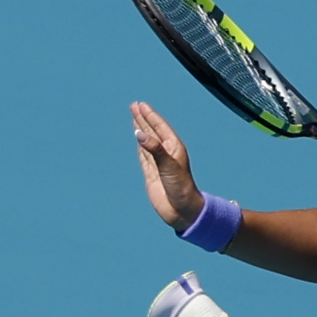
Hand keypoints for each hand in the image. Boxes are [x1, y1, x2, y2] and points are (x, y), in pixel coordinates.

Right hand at [131, 101, 203, 228]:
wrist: (182, 210)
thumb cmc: (181, 188)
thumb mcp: (169, 166)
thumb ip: (154, 149)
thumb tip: (139, 133)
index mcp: (173, 147)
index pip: (159, 127)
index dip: (150, 115)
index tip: (140, 105)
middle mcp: (166, 153)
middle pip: (152, 131)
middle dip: (143, 118)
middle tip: (134, 105)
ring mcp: (158, 163)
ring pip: (147, 141)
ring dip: (141, 129)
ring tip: (134, 117)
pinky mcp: (151, 173)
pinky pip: (143, 155)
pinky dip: (139, 145)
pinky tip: (138, 139)